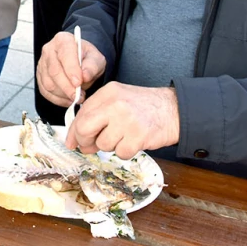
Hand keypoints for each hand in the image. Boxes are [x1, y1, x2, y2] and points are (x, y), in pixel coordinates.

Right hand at [35, 30, 105, 107]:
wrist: (80, 60)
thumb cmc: (87, 58)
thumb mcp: (96, 59)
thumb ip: (92, 66)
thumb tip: (84, 76)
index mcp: (63, 40)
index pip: (65, 55)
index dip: (71, 70)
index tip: (79, 83)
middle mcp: (49, 50)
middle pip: (54, 71)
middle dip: (67, 87)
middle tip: (79, 96)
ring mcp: (42, 63)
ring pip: (48, 83)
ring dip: (63, 95)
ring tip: (76, 97)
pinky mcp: (40, 76)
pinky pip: (45, 91)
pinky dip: (57, 99)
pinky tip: (68, 99)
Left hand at [65, 83, 179, 158]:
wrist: (174, 109)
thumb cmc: (143, 107)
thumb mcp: (118, 100)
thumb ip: (96, 114)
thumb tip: (74, 138)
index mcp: (107, 93)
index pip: (81, 114)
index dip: (74, 131)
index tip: (72, 142)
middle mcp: (115, 104)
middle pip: (85, 128)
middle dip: (85, 141)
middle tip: (90, 146)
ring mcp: (127, 119)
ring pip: (103, 144)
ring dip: (111, 146)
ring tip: (124, 136)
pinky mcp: (138, 135)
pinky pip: (121, 153)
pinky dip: (125, 152)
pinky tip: (133, 142)